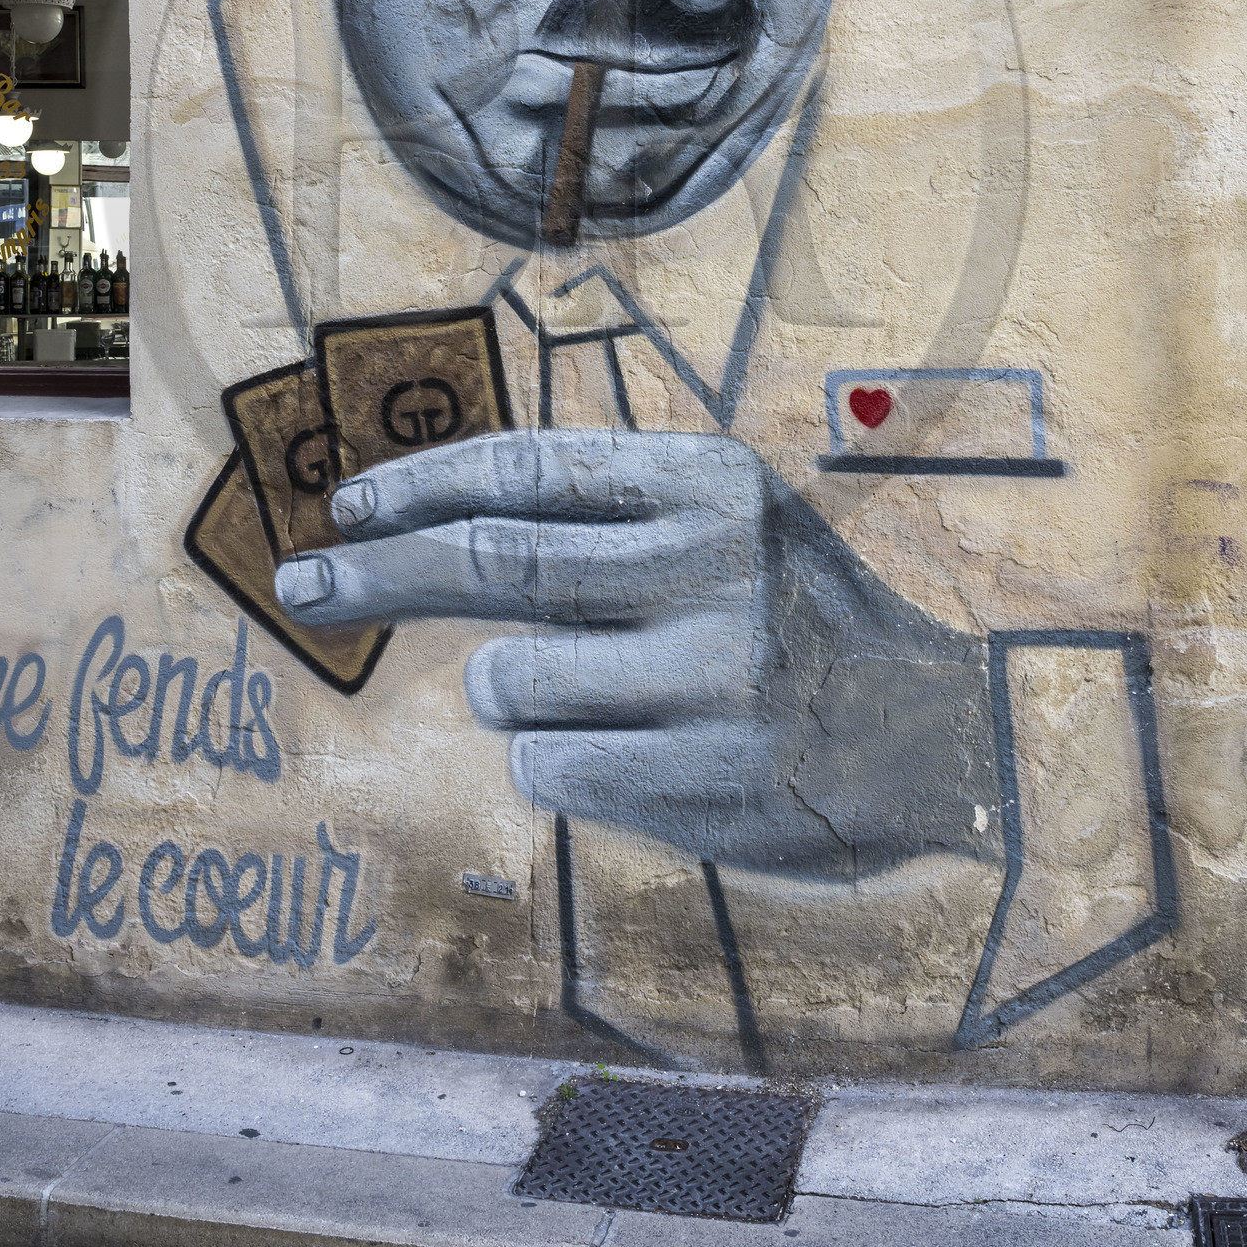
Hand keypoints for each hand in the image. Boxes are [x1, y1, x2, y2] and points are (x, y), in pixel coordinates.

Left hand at [276, 427, 999, 876]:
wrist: (945, 737)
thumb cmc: (798, 619)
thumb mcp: (727, 524)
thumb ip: (602, 513)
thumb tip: (422, 521)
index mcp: (710, 483)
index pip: (527, 468)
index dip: (420, 485)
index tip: (348, 506)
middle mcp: (710, 566)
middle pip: (488, 561)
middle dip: (378, 573)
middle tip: (302, 583)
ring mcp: (712, 676)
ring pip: (505, 679)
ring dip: (510, 691)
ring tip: (594, 694)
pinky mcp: (707, 778)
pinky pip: (546, 767)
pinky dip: (554, 760)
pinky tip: (629, 753)